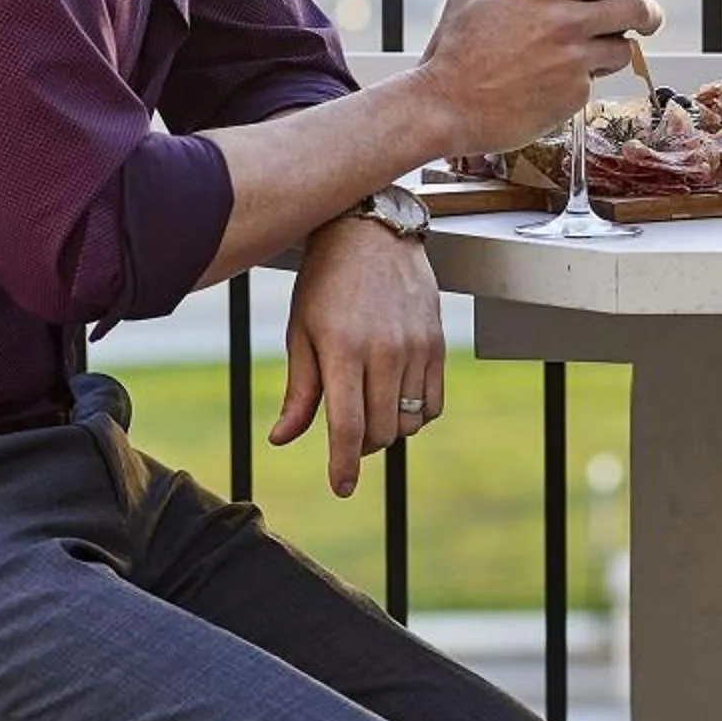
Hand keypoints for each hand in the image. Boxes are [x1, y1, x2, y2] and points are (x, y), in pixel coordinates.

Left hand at [270, 215, 445, 497]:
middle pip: (381, 431)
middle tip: (348, 433)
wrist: (372, 232)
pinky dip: (416, 413)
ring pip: (410, 421)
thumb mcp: (302, 332)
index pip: (348, 425)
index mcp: (344, 349)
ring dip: (389, 429)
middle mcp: (386, 351)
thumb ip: (299, 391)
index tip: (341, 487)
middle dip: (362, 445)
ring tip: (371, 407)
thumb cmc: (326, 282)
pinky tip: (396, 396)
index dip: (343, 464)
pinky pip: (434, 403)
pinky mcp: (438, 343)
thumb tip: (283, 438)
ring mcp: (417, 347)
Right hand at [415, 0, 666, 153]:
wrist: (445, 109)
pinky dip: (585, 81)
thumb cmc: (452, 53)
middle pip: (635, 8)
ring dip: (617, 48)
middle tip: (650, 14)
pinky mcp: (573, 97)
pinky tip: (558, 82)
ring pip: (622, 50)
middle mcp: (564, 25)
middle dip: (652, 11)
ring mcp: (572, 63)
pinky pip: (595, 84)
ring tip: (597, 52)